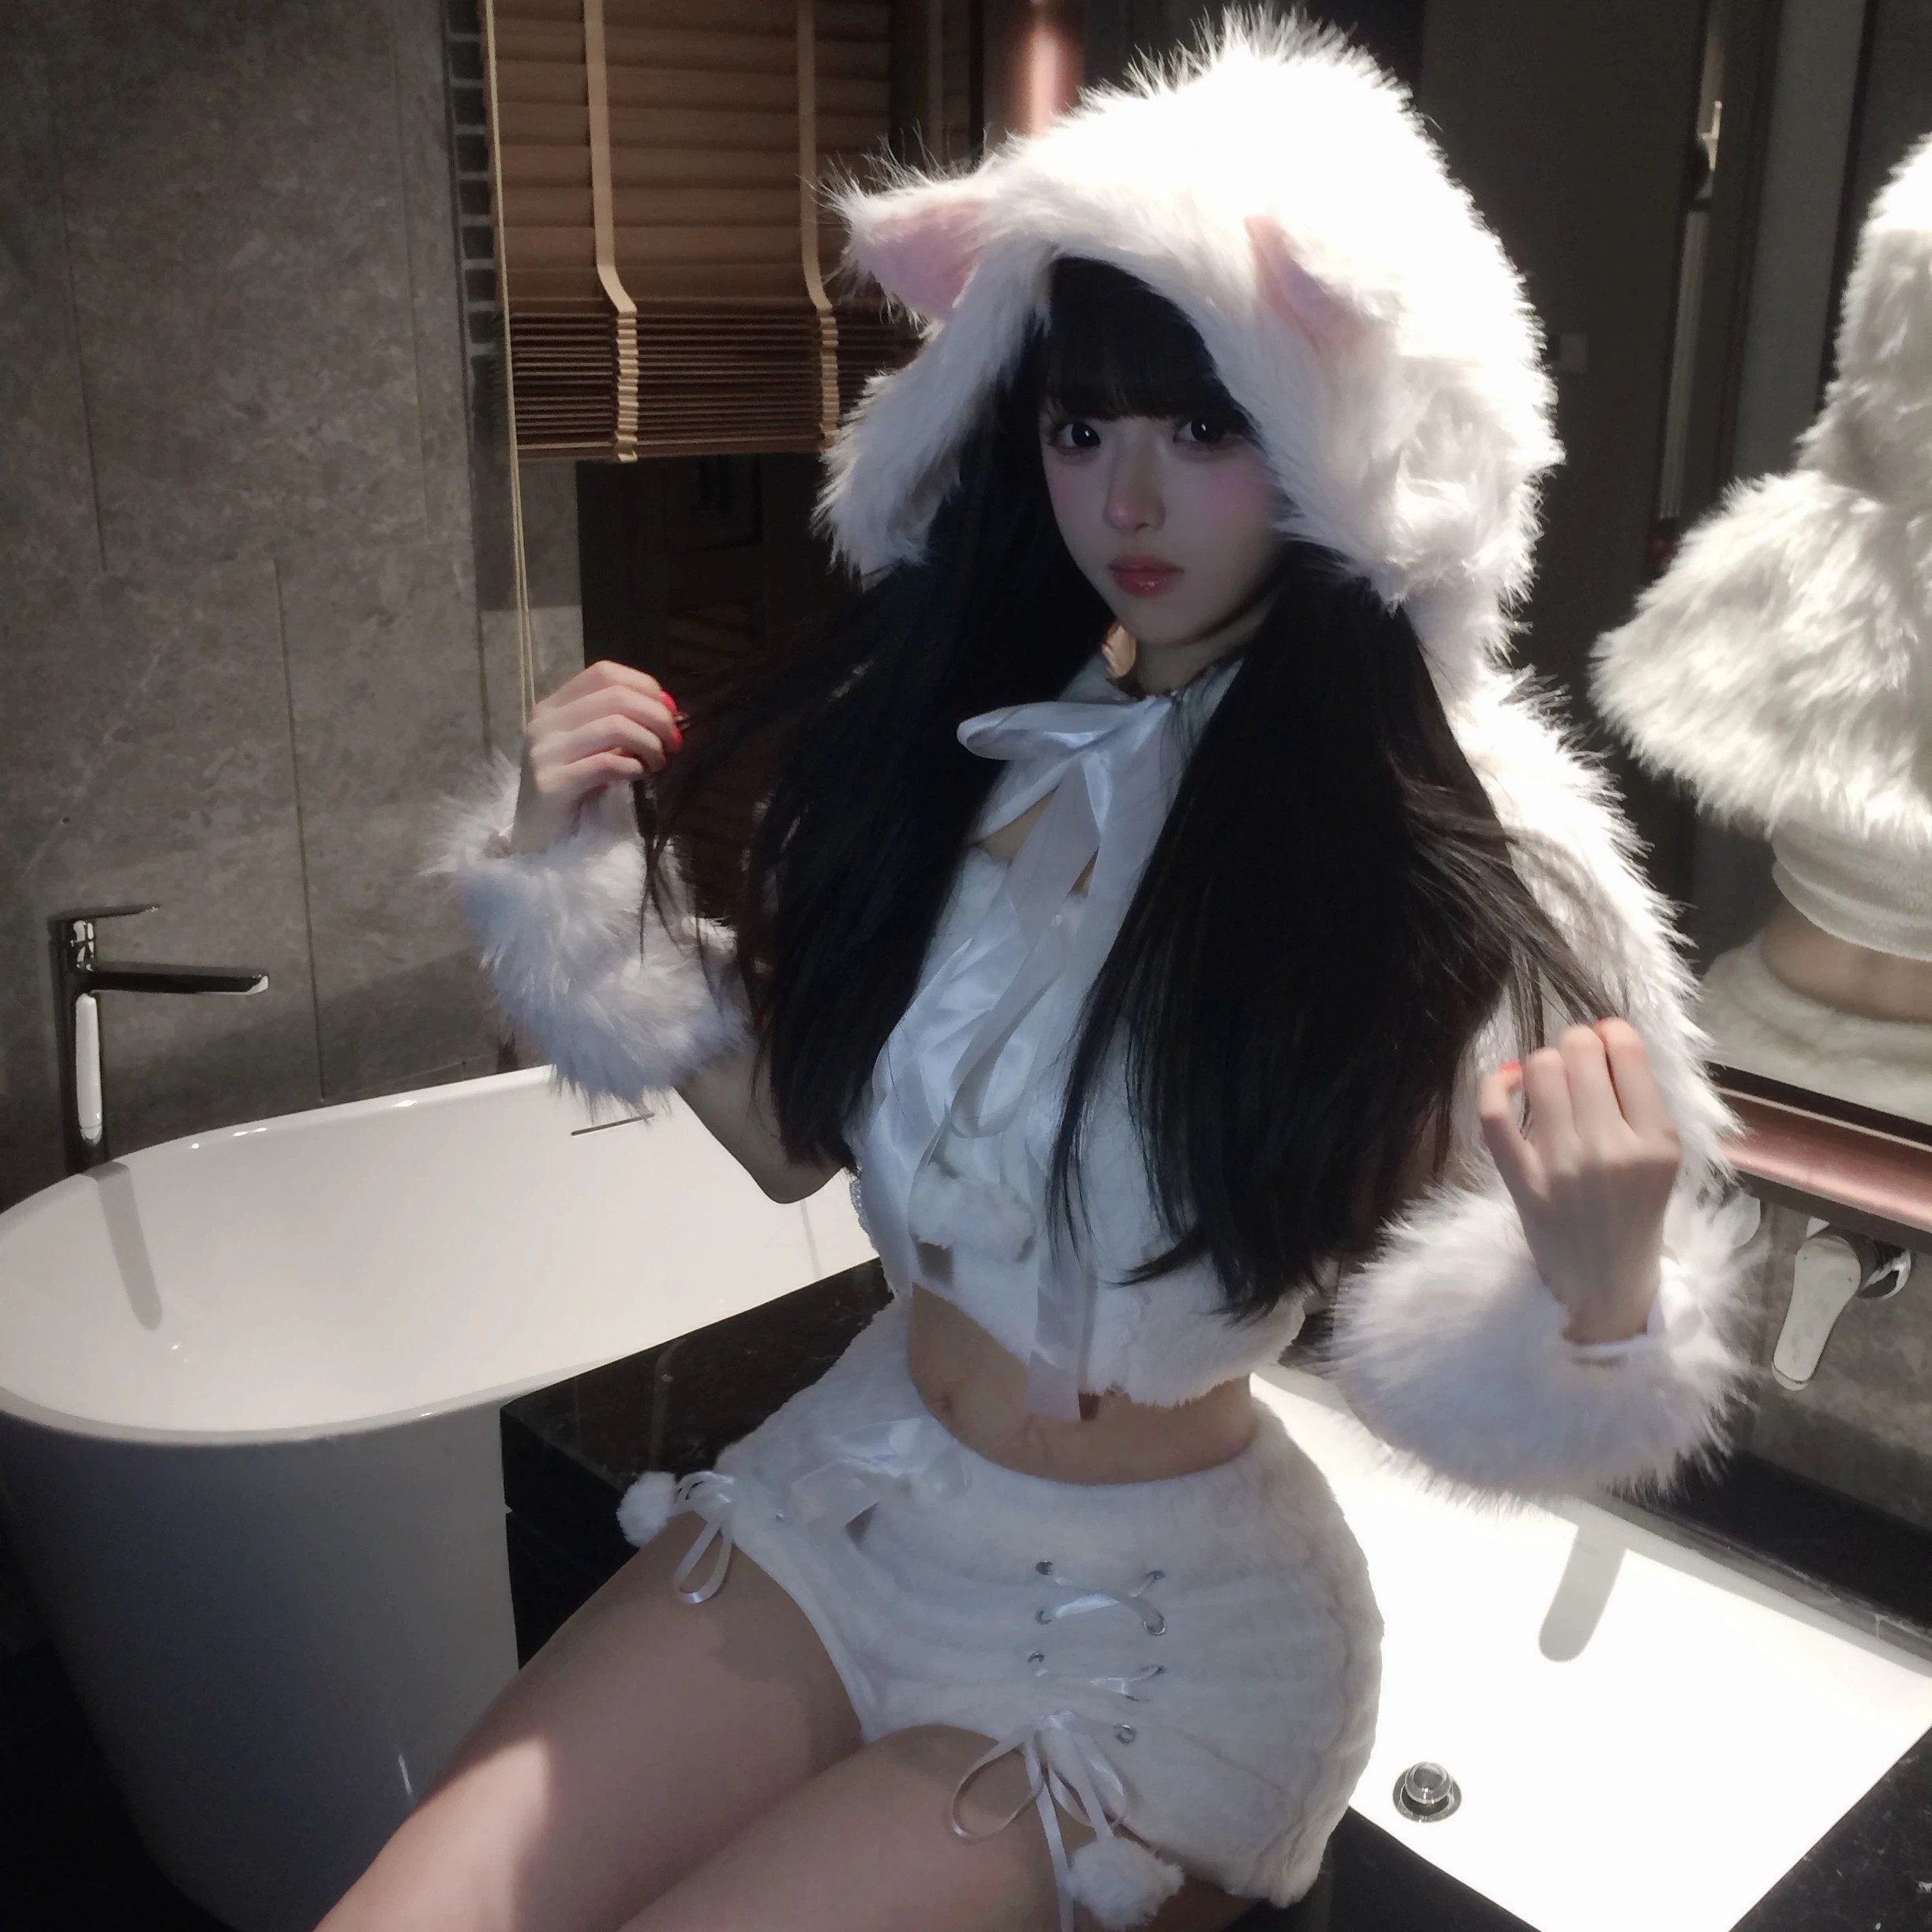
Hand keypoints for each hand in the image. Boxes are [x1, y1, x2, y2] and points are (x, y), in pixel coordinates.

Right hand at [510, 661, 685, 853]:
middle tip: (673, 742)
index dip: (645, 686)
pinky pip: (606, 763)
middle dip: (656, 716)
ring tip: (658, 763)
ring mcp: (544, 751)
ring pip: (614, 726)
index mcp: (553, 706)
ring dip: (649, 743)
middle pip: (615, 697)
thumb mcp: (592, 750)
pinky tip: (639, 775)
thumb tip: (668, 711)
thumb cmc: (571, 792)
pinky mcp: (551, 783)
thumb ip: (618, 726)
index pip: (604, 673)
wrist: (536, 839)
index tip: (670, 711)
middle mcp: (544, 722)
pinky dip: (633, 767)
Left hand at [1477, 1018, 1680, 1344]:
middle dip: (1576, 1042)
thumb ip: (1640, 1103)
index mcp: (1657, 1142)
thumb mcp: (1661, 1159)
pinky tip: (1510, 1081)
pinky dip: (1496, 1084)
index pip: (1627, 1054)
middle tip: (1577, 1059)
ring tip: (1552, 1081)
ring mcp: (1562, 1166)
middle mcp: (1611, 1149)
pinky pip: (1494, 1112)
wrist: (1606, 1283)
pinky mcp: (1522, 1180)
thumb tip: (1605, 1035)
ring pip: (1540, 1071)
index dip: (1611, 1032)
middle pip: (1579, 1053)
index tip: (1605, 1037)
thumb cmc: (1636, 1213)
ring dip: (1543, 1063)